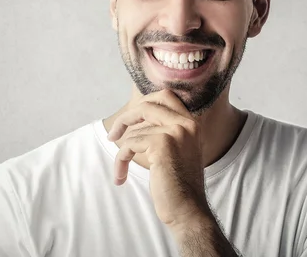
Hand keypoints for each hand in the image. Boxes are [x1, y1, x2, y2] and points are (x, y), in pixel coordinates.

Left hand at [106, 90, 211, 231]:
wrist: (188, 210)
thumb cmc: (179, 185)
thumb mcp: (179, 149)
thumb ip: (167, 130)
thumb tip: (138, 115)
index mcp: (192, 123)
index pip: (166, 96)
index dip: (144, 103)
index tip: (130, 119)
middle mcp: (187, 123)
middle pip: (148, 104)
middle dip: (127, 117)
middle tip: (114, 135)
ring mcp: (176, 131)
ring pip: (135, 129)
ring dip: (122, 150)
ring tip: (121, 167)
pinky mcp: (162, 144)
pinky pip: (131, 143)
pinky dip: (121, 160)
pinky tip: (121, 176)